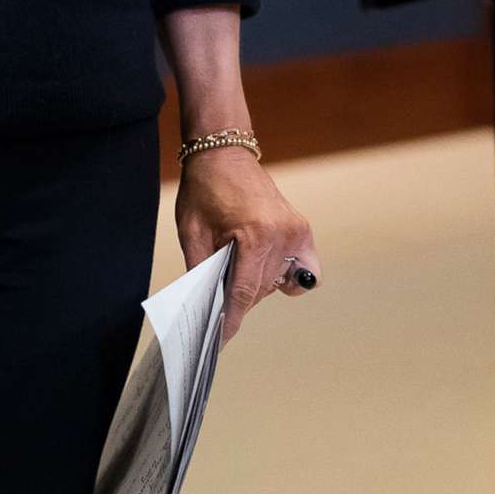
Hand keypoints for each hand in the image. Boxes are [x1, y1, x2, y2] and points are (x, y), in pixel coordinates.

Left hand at [175, 147, 317, 342]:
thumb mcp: (192, 230)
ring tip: (233, 269)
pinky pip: (300, 271)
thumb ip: (200, 270)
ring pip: (276, 283)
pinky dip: (284, 277)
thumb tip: (203, 308)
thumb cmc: (204, 188)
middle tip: (216, 301)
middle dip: (237, 300)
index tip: (220, 339)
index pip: (243, 292)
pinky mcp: (302, 230)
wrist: (224, 153)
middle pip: (260, 290)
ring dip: (255, 286)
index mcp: (255, 234)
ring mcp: (297, 233)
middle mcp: (283, 236)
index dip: (231, 319)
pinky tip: (264, 270)